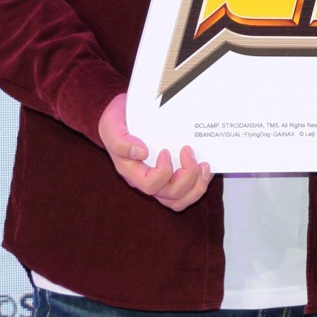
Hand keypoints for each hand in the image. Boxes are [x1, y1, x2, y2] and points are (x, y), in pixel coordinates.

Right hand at [98, 94, 211, 210]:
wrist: (124, 116)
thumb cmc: (117, 122)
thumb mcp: (111, 125)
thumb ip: (121, 141)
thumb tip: (141, 153)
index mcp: (132, 171)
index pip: (149, 185)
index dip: (163, 172)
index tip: (166, 151)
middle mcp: (147, 180)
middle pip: (170, 195)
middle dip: (187, 176)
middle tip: (188, 151)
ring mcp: (162, 180)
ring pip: (181, 200)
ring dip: (197, 186)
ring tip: (204, 165)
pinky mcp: (173, 175)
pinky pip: (188, 192)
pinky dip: (200, 183)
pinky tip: (205, 167)